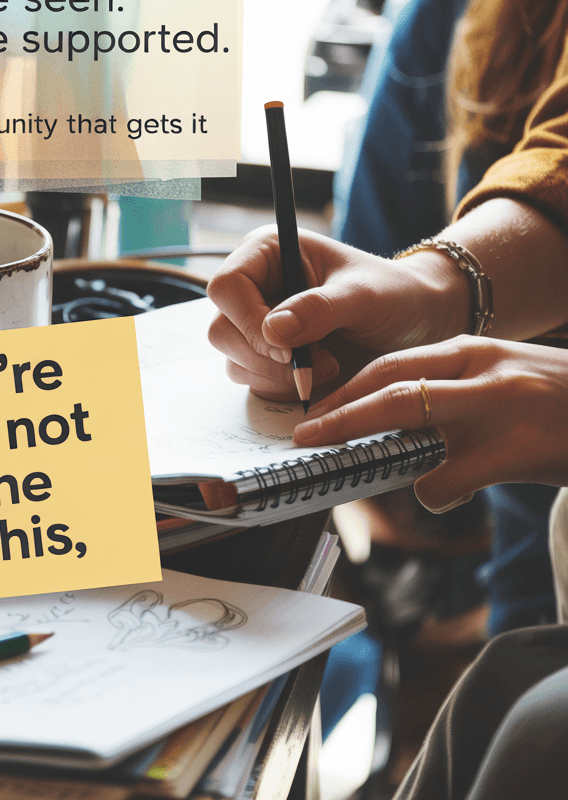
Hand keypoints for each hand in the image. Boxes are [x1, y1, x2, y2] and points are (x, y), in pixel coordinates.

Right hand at [206, 226, 467, 400]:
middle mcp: (253, 287)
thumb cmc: (394, 294)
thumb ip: (319, 309)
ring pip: (233, 359)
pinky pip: (251, 380)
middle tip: (314, 366)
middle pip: (222, 329)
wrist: (418, 323)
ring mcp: (255, 324)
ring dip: (276, 375)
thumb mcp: (363, 296)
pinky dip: (281, 387)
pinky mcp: (264, 357)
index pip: (227, 287)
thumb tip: (273, 330)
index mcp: (267, 253)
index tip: (288, 350)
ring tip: (327, 367)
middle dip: (264, 356)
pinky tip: (317, 378)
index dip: (249, 321)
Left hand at [292, 336, 567, 512]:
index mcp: (474, 350)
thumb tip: (397, 425)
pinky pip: (450, 476)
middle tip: (303, 434)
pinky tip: (440, 495)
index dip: (347, 386)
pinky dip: (433, 491)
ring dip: (364, 441)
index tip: (313, 407)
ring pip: (409, 418)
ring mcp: (499, 406)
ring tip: (341, 461)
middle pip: (389, 385)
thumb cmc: (560, 402)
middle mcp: (481, 369)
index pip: (392, 362)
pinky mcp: (517, 449)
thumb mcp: (506, 378)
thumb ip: (455, 392)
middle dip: (338, 411)